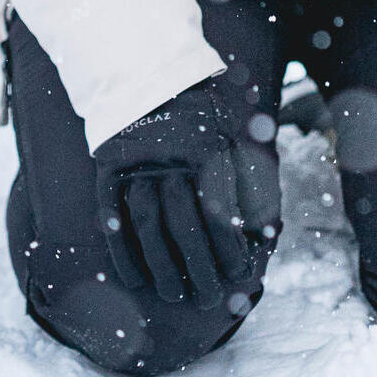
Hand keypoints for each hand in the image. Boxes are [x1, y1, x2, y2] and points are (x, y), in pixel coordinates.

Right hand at [91, 81, 265, 307]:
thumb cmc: (203, 115)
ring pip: (147, 224)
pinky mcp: (108, 171)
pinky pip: (112, 217)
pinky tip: (135, 280)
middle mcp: (169, 159)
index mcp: (205, 148)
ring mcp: (135, 165)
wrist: (151, 77)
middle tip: (208, 299)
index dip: (229, 246)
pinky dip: (122, 252)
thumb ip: (250, 178)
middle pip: (183, 224)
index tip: (240, 273)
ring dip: (161, 266)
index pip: (219, 209)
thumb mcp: (233, 133)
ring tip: (174, 296)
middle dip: (198, 267)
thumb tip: (267, 229)